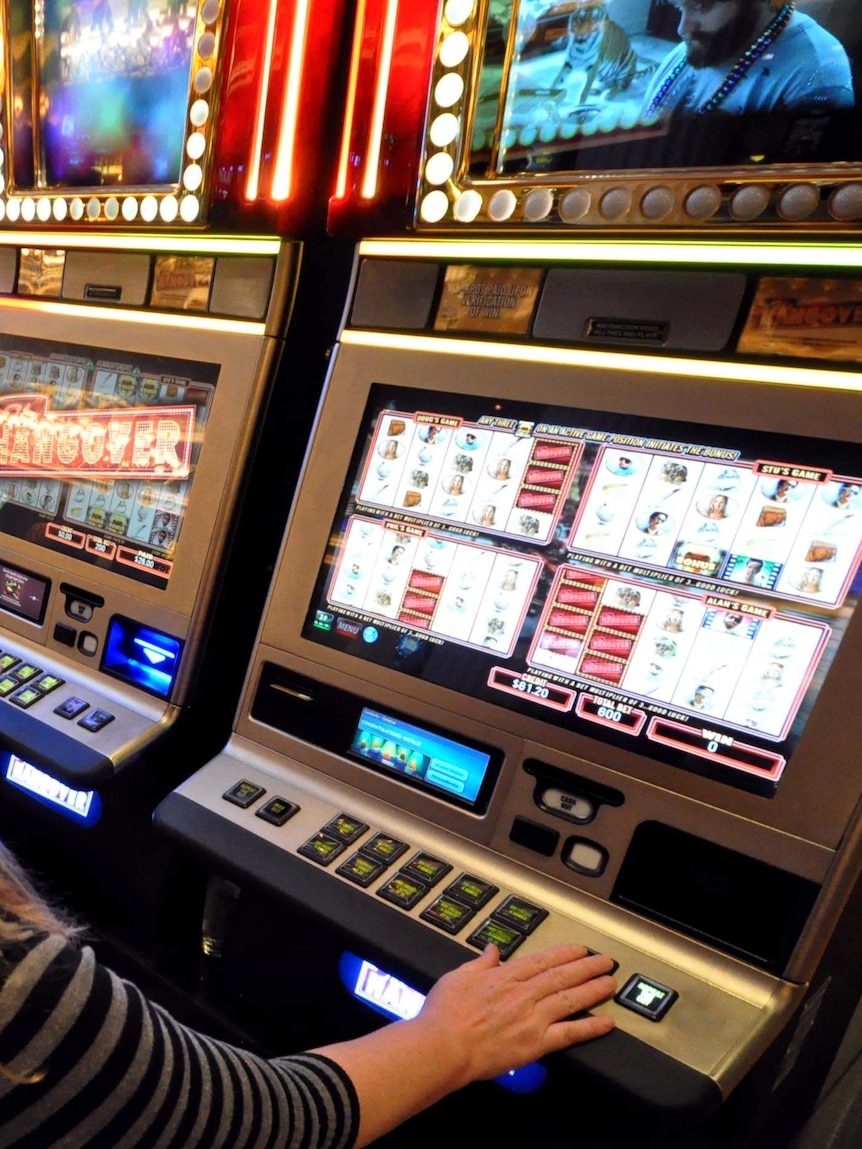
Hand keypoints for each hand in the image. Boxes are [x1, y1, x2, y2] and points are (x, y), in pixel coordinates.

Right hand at [414, 942, 616, 1086]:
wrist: (442, 1046)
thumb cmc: (444, 1014)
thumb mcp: (457, 976)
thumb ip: (480, 963)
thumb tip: (492, 950)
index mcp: (505, 976)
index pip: (542, 960)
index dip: (564, 953)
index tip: (580, 949)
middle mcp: (523, 994)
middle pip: (562, 976)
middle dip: (586, 967)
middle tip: (605, 961)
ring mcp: (532, 1018)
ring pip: (570, 999)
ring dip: (593, 990)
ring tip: (610, 983)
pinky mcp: (535, 1044)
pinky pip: (569, 1034)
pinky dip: (589, 1028)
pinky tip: (605, 1023)